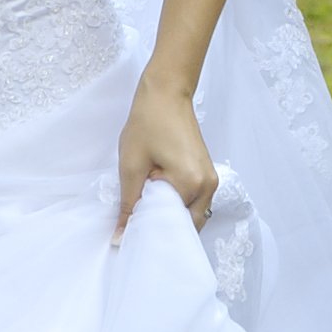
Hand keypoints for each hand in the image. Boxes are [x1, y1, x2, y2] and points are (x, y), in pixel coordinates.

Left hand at [116, 69, 216, 240]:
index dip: (150, 232)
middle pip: (187, 224)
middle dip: (163, 227)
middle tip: (136, 225)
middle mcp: (208, 186)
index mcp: (192, 184)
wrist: (166, 94)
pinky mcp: (207, 173)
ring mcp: (211, 179)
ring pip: (191, 214)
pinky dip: (177, 204)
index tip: (130, 235)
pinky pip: (194, 200)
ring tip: (145, 210)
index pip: (173, 226)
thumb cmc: (147, 123)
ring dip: (170, 215)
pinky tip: (157, 197)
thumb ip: (129, 206)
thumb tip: (120, 238)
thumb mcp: (131, 166)